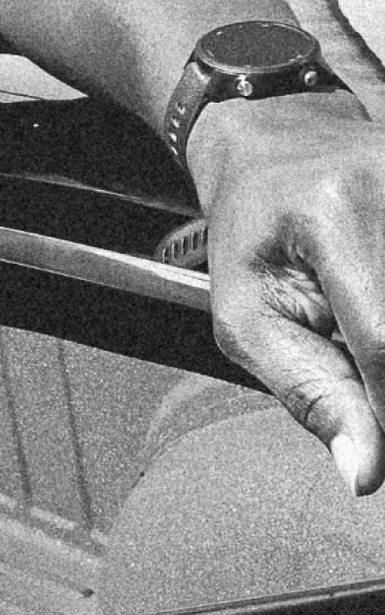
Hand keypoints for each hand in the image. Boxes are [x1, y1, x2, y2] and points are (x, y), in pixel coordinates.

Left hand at [191, 95, 384, 492]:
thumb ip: (306, 392)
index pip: (384, 341)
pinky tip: (374, 336)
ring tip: (360, 355)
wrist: (277, 141)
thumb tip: (366, 473)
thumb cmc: (252, 233)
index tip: (383, 463)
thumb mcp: (245, 313)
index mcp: (332, 216)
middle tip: (368, 409)